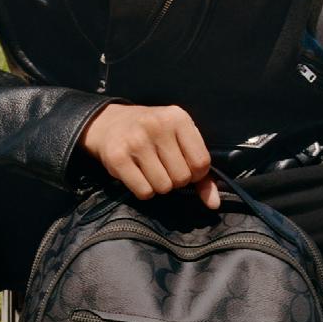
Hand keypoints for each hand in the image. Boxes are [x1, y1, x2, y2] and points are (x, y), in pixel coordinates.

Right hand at [79, 102, 220, 208]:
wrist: (108, 123)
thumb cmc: (152, 134)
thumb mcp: (179, 140)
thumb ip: (201, 172)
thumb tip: (214, 203)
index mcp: (178, 117)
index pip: (201, 162)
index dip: (196, 173)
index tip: (184, 166)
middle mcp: (157, 126)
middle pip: (182, 177)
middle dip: (176, 180)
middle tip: (164, 167)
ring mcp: (136, 141)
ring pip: (163, 187)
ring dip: (159, 186)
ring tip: (150, 170)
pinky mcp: (118, 157)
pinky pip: (144, 192)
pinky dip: (144, 191)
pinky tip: (138, 175)